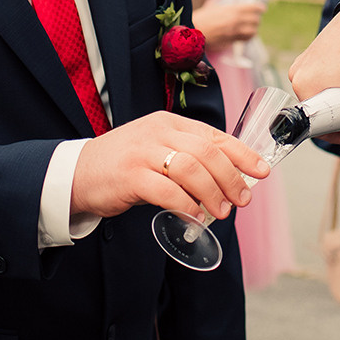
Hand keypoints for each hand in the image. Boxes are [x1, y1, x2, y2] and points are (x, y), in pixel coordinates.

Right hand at [72, 111, 264, 220]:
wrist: (77, 173)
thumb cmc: (124, 165)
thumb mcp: (157, 149)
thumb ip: (187, 157)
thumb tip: (228, 180)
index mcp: (169, 123)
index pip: (214, 135)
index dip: (242, 154)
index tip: (262, 171)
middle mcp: (158, 132)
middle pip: (207, 153)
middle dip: (231, 178)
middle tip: (241, 200)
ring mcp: (143, 153)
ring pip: (192, 170)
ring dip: (212, 194)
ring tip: (221, 212)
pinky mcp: (130, 176)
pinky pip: (168, 191)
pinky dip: (186, 205)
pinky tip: (194, 216)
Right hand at [196, 2, 264, 47]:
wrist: (190, 31)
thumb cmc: (201, 18)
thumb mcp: (216, 8)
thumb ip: (229, 10)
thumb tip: (239, 11)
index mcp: (232, 9)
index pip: (253, 8)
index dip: (259, 8)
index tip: (262, 9)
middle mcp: (235, 21)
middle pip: (255, 21)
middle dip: (255, 20)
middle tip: (254, 19)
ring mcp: (233, 33)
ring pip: (252, 32)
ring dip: (252, 30)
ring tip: (249, 29)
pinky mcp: (229, 42)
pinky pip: (241, 40)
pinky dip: (243, 37)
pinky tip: (240, 36)